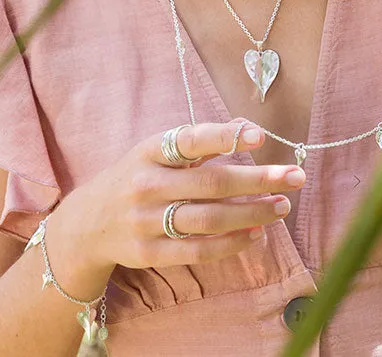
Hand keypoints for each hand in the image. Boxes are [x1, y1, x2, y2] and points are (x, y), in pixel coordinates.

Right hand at [75, 120, 305, 271]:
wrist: (85, 224)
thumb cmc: (135, 177)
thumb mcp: (156, 151)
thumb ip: (198, 141)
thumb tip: (247, 126)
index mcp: (149, 151)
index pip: (190, 140)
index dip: (226, 137)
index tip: (261, 136)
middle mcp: (146, 185)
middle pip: (211, 183)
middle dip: (259, 180)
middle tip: (295, 177)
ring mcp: (146, 222)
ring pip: (210, 219)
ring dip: (253, 212)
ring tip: (282, 206)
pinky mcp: (148, 254)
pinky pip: (198, 250)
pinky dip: (232, 243)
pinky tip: (257, 233)